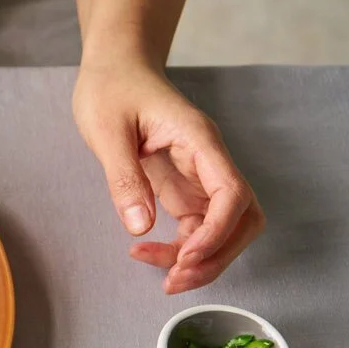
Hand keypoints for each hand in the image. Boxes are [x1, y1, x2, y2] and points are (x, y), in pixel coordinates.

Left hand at [73, 60, 263, 293]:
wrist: (114, 68)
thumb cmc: (111, 88)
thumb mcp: (107, 131)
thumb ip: (124, 178)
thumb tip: (140, 226)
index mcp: (198, 140)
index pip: (231, 192)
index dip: (216, 231)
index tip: (186, 256)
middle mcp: (207, 160)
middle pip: (241, 217)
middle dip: (216, 254)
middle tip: (175, 279)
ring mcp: (198, 175)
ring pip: (222, 227)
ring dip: (202, 257)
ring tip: (164, 278)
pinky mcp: (182, 185)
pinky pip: (196, 224)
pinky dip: (181, 246)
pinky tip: (150, 254)